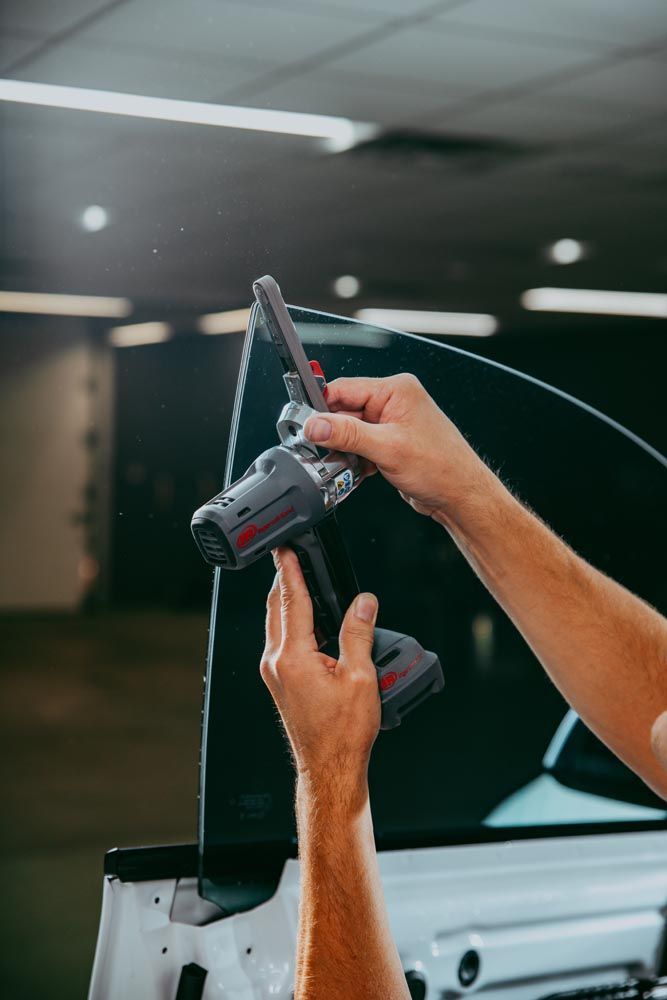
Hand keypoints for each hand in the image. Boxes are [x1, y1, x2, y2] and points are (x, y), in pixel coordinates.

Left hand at [261, 548, 379, 790]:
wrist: (330, 767)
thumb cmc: (344, 733)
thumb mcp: (360, 677)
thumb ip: (359, 634)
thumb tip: (363, 603)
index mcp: (294, 657)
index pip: (292, 601)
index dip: (290, 571)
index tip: (286, 550)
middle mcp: (276, 662)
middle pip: (277, 608)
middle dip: (285, 580)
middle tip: (292, 558)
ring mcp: (274, 673)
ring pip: (276, 624)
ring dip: (288, 601)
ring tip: (303, 583)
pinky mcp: (279, 681)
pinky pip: (281, 641)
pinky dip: (292, 623)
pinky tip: (309, 621)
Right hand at [304, 373, 491, 519]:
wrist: (460, 495)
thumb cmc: (442, 466)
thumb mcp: (387, 448)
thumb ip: (347, 434)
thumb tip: (315, 424)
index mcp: (396, 390)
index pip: (344, 389)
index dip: (322, 408)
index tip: (307, 426)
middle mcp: (394, 403)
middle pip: (345, 411)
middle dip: (334, 434)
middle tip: (325, 452)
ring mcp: (392, 424)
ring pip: (351, 432)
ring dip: (344, 450)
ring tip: (346, 465)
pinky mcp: (390, 443)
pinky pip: (361, 446)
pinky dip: (354, 459)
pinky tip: (357, 472)